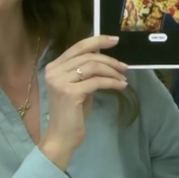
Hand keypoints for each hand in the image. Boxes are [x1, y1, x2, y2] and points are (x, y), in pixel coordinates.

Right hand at [40, 35, 128, 169]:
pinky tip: (121, 86)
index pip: (77, 47)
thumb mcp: (78, 87)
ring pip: (93, 67)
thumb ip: (85, 71)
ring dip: (112, 71)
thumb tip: (105, 57)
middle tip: (124, 66)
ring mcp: (60, 81)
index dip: (97, 41)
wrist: (61, 137)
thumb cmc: (71, 114)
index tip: (114, 40)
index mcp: (54, 67)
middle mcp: (54, 71)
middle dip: (109, 59)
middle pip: (87, 55)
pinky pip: (97, 82)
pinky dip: (112, 82)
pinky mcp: (70, 93)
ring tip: (123, 78)